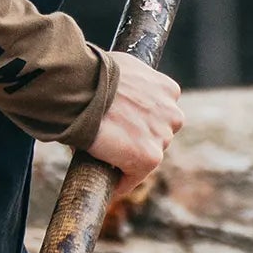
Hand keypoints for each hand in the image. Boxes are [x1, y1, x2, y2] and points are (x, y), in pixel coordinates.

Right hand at [84, 53, 183, 198]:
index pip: (159, 114)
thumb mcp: (122, 69)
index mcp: (168, 90)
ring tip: (104, 160)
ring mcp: (162, 137)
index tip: (122, 127)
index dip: (138, 121)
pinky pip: (134, 176)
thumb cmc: (91, 76)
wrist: (80, 88)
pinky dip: (121, 182)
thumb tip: (113, 96)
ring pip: (147, 156)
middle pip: (156, 136)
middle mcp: (172, 114)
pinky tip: (108, 182)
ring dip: (129, 159)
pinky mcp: (150, 157)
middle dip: (137, 139)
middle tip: (111, 142)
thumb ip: (130, 84)